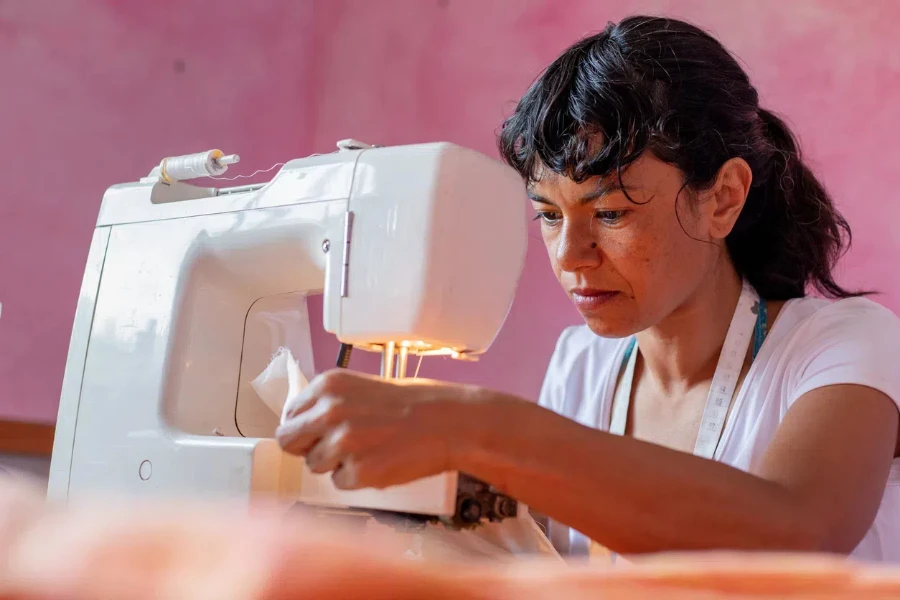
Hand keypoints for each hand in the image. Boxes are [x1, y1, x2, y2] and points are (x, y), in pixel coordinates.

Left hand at [275, 369, 477, 489]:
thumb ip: (328, 403)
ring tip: (369, 450)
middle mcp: (329, 411)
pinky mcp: (357, 472)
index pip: (289, 415)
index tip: (317, 433)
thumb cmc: (413, 404)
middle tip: (337, 447)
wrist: (449, 422)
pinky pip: (340, 484)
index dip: (304, 428)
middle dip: (309, 447)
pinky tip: (381, 461)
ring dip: (336, 464)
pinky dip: (358, 479)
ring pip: (315, 466)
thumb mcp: (361, 388)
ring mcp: (342, 443)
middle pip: (290, 442)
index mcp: (327, 385)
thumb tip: (302, 425)